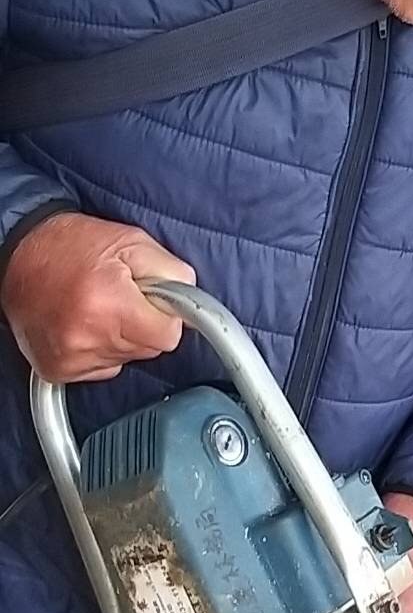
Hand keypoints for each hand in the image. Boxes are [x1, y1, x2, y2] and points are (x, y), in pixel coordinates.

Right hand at [1, 212, 195, 381]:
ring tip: (98, 307)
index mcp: (109, 304)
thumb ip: (173, 274)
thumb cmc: (72, 245)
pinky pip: (101, 369)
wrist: (18, 253)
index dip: (165, 318)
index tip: (154, 303)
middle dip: (143, 325)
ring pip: (125, 360)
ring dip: (120, 337)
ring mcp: (69, 358)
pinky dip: (99, 349)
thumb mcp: (133, 242)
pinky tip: (83, 324)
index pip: (167, 338)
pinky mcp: (57, 370)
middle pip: (148, 351)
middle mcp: (86, 336)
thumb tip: (194, 305)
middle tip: (121, 297)